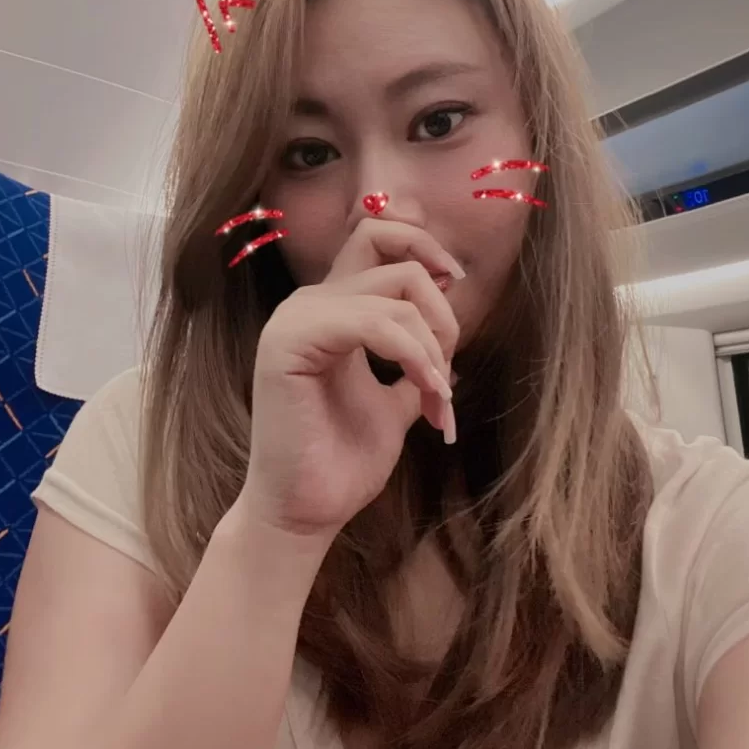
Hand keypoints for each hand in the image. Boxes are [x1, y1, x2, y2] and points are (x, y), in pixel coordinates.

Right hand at [239, 219, 463, 541]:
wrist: (305, 512)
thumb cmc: (342, 462)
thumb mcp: (392, 406)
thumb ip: (411, 371)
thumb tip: (450, 360)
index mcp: (331, 309)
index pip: (376, 236)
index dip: (424, 246)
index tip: (458, 284)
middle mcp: (311, 302)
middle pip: (396, 256)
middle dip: (440, 309)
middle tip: (446, 369)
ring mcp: (297, 318)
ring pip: (395, 292)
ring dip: (433, 347)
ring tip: (437, 400)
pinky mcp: (289, 341)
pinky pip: (373, 322)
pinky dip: (413, 356)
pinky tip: (425, 395)